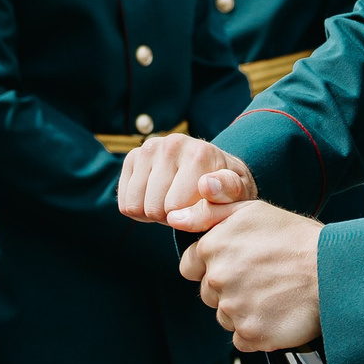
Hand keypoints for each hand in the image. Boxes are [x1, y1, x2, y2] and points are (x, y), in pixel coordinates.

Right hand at [117, 133, 256, 231]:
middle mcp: (172, 144)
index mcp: (200, 153)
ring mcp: (150, 147)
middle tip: (186, 209)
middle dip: (170, 218)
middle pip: (154, 209)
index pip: (176, 208)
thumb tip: (206, 185)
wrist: (212, 170)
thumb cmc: (226, 190)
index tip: (202, 210)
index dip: (187, 219)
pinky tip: (157, 200)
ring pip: (136, 206)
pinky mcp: (133, 156)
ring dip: (153, 214)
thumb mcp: (238, 194)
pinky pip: (124, 201)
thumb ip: (229, 191)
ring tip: (172, 205)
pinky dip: (139, 208)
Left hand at [181, 202, 321, 350]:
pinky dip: (256, 331)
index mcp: (213, 247)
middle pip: (208, 293)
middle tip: (262, 277)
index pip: (191, 266)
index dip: (213, 264)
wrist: (334, 270)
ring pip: (225, 316)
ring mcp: (234, 309)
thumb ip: (208, 212)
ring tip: (273, 294)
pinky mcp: (252, 334)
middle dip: (228, 287)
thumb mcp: (251, 209)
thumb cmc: (295, 237)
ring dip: (243, 309)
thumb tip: (174, 218)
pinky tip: (276, 313)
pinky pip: (241, 339)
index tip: (239, 262)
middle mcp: (217, 279)